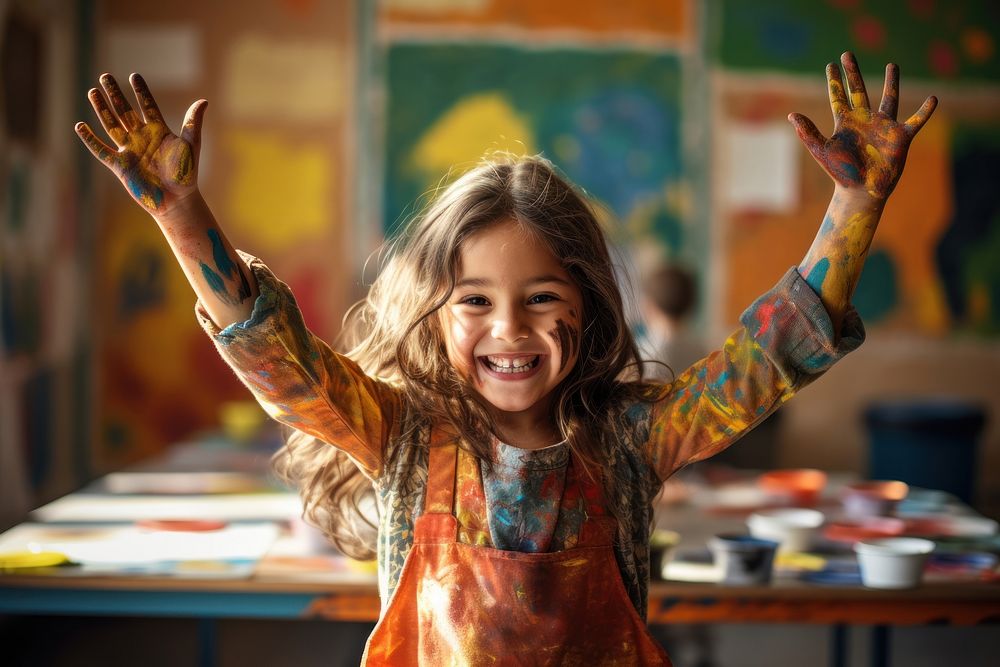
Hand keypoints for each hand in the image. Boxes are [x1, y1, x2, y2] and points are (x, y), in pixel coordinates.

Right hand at [75, 73, 206, 216]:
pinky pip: (101, 150)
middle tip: (105, 76)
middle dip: (115, 94)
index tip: (134, 76)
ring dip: (101, 109)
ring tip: (92, 92)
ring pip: (111, 125)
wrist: (177, 199)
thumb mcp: (190, 145)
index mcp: (159, 131)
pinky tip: (80, 126)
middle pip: (125, 111)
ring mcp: (129, 150)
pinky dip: (90, 139)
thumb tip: (204, 101)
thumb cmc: (186, 173)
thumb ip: (193, 123)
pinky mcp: (120, 166)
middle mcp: (142, 138)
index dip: (141, 92)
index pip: (147, 106)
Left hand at [788, 52, 936, 201]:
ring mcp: (883, 127)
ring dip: (892, 82)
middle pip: (859, 90)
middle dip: (853, 73)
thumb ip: (808, 132)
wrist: (861, 192)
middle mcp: (864, 121)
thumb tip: (791, 114)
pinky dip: (926, 111)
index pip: (838, 96)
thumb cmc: (841, 174)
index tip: (831, 65)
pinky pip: (916, 121)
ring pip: (889, 98)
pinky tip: (934, 98)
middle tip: (848, 54)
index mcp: (845, 123)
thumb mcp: (822, 151)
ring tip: (892, 65)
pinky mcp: (900, 137)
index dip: (834, 81)